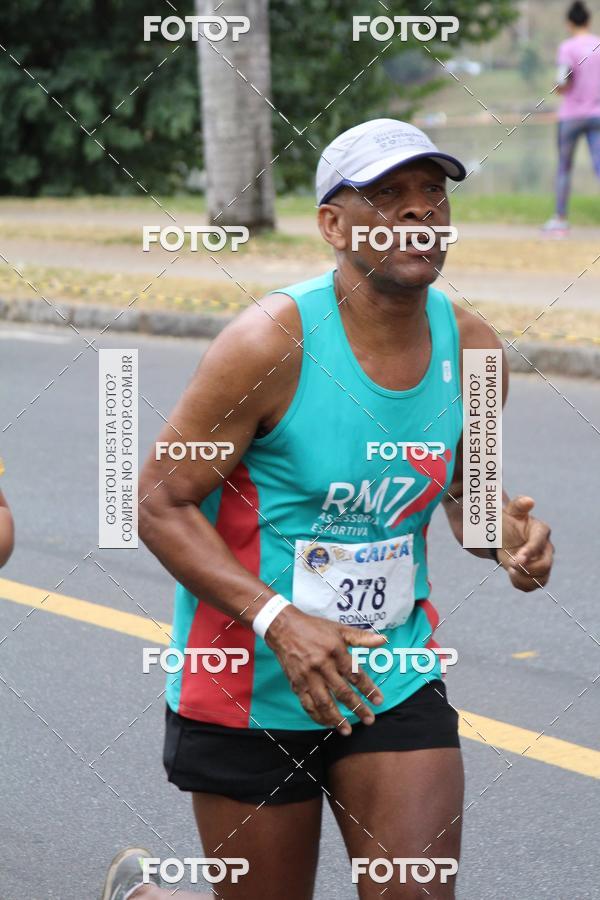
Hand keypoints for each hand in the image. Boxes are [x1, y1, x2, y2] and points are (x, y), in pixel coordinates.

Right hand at [265, 605, 385, 734]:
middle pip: (342, 691)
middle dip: (357, 708)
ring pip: (324, 702)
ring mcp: (308, 676)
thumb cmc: (313, 628)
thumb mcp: (339, 629)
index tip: (378, 701)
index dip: (368, 689)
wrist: (283, 628)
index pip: (355, 674)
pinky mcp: (296, 684)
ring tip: (347, 730)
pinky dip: (317, 716)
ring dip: (337, 718)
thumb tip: (382, 640)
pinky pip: (307, 704)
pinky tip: (327, 723)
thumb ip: (361, 637)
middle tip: (369, 719)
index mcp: (335, 651)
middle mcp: (322, 665)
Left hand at [499, 496, 553, 591]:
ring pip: (542, 578)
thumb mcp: (510, 511)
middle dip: (527, 568)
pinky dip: (523, 585)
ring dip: (524, 578)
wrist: (502, 536)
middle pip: (545, 565)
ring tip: (511, 571)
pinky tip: (513, 576)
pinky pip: (534, 585)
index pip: (539, 543)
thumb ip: (519, 505)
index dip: (529, 552)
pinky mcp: (536, 573)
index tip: (516, 559)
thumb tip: (529, 501)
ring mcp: (543, 561)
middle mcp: (546, 548)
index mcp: (541, 531)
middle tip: (510, 565)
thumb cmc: (508, 521)